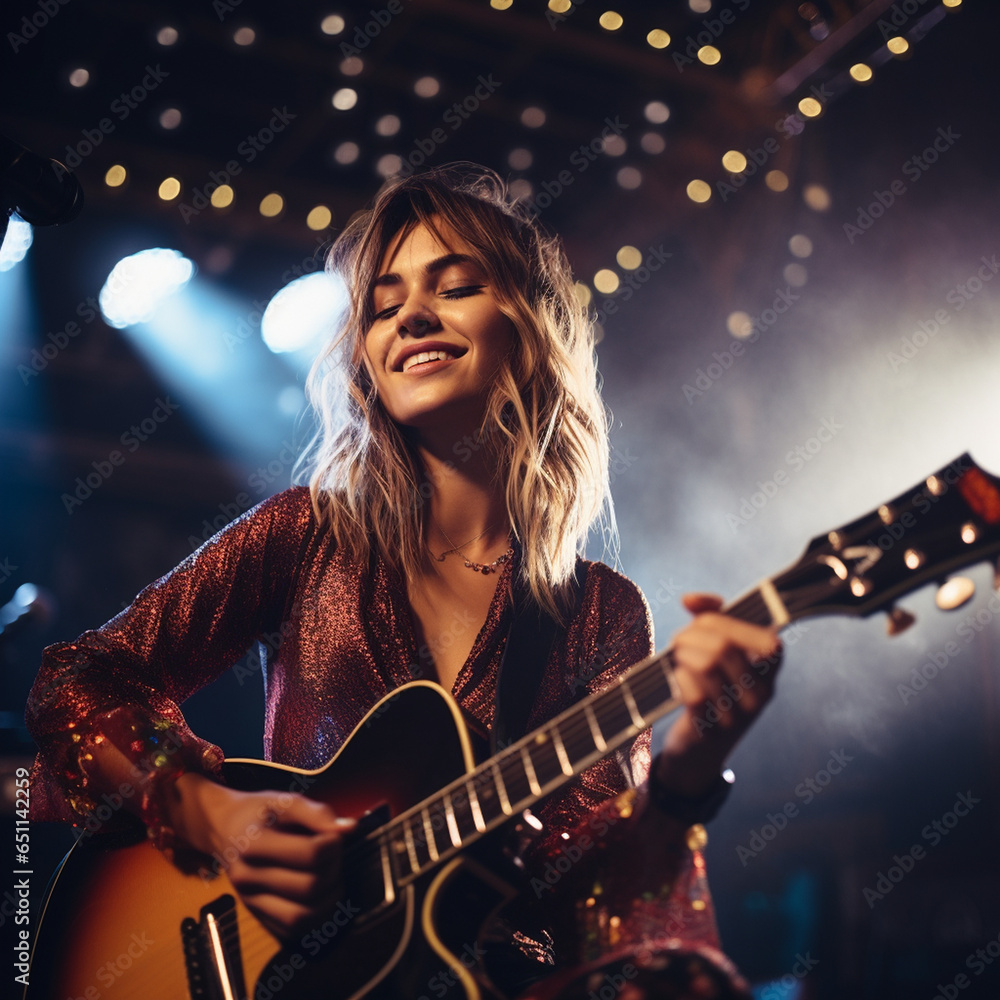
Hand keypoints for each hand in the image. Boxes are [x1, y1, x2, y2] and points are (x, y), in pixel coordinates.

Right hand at [166, 773, 355, 941]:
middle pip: (309, 887)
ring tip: (331, 877)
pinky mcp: (256, 915)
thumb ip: (317, 813)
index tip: (334, 835)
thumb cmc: (258, 812)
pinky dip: (316, 917)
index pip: (310, 854)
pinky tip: (321, 895)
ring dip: (328, 899)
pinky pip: (292, 930)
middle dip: (334, 870)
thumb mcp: (284, 800)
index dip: (333, 845)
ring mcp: (250, 901)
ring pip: (301, 918)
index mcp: (254, 844)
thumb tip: (349, 830)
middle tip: (333, 855)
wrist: (222, 828)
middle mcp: (248, 878)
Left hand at [655, 593, 781, 797]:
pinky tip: (677, 679)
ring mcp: (740, 715)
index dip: (726, 621)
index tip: (702, 620)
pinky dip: (679, 679)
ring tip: (676, 658)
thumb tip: (689, 599)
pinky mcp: (713, 731)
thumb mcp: (716, 651)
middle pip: (724, 645)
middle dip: (692, 635)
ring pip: (708, 665)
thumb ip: (709, 618)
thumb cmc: (707, 690)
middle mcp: (762, 694)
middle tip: (679, 642)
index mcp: (769, 671)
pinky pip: (695, 692)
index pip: (765, 638)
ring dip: (682, 655)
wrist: (696, 751)